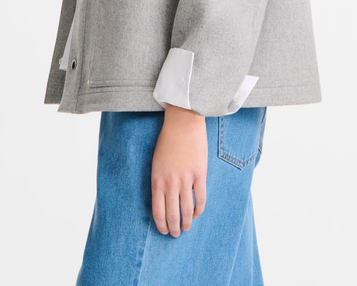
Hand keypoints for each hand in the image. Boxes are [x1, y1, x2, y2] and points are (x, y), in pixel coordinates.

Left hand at [151, 104, 207, 236]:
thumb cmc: (167, 140)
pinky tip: (196, 213)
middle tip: (175, 234)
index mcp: (157, 180)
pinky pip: (200, 198)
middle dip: (173, 228)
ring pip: (186, 210)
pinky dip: (198, 210)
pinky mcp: (199, 174)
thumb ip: (159, 181)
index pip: (158, 211)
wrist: (182, 123)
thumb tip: (163, 199)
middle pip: (172, 215)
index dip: (161, 225)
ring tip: (186, 228)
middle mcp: (170, 183)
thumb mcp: (156, 162)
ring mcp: (185, 179)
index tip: (163, 231)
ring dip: (186, 223)